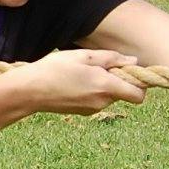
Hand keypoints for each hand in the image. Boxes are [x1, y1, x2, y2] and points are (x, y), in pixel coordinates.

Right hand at [13, 47, 145, 114]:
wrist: (29, 91)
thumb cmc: (55, 69)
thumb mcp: (83, 56)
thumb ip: (111, 58)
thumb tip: (133, 61)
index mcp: (106, 86)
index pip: (139, 95)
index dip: (138, 83)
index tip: (126, 71)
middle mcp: (102, 102)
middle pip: (124, 93)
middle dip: (118, 80)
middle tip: (98, 66)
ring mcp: (92, 109)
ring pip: (109, 96)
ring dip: (104, 85)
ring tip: (82, 72)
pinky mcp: (82, 112)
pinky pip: (97, 100)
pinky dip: (92, 91)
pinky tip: (75, 82)